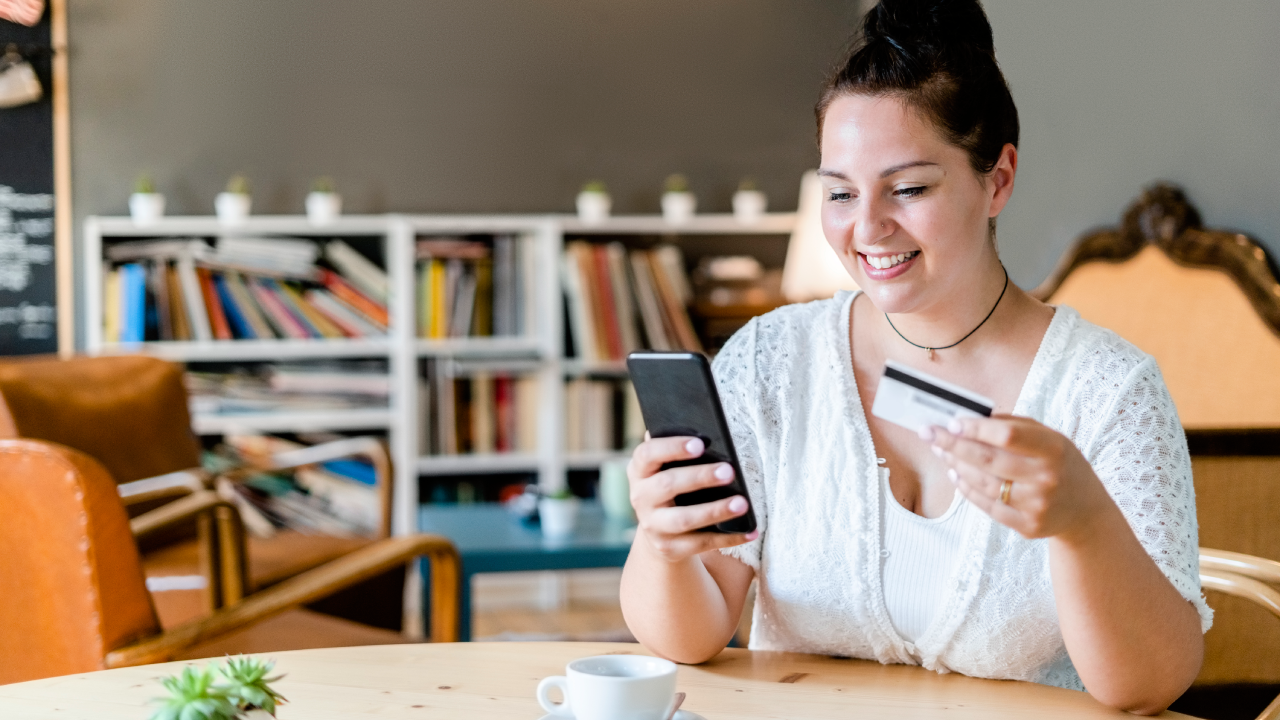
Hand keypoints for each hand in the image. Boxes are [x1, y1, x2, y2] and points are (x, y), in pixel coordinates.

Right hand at [627, 434, 757, 562]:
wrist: (660, 529)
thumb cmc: (673, 485)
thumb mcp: (667, 467)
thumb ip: (677, 451)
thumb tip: (706, 432)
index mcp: (639, 471)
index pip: (647, 454)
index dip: (671, 447)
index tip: (700, 443)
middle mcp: (640, 498)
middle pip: (667, 485)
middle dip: (699, 477)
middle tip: (729, 471)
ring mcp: (653, 526)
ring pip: (684, 519)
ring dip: (714, 511)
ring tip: (742, 503)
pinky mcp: (669, 548)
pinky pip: (701, 543)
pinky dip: (728, 538)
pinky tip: (750, 531)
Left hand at [924, 416, 1108, 539]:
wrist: (1085, 511)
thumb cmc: (1061, 464)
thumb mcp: (1050, 438)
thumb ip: (1014, 426)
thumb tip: (971, 418)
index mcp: (1054, 450)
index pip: (1008, 436)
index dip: (976, 429)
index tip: (952, 422)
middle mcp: (1046, 478)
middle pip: (988, 460)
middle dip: (953, 444)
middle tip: (929, 433)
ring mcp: (1036, 505)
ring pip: (983, 483)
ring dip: (956, 465)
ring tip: (942, 451)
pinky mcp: (1027, 526)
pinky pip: (986, 506)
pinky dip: (966, 489)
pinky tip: (955, 474)